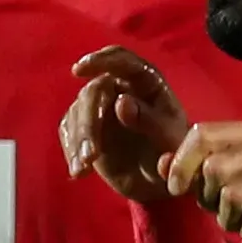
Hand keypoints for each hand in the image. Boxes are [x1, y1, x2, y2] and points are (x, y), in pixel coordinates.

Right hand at [63, 47, 192, 206]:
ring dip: (79, 139)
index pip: (123, 60)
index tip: (80, 69)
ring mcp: (101, 107)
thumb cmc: (172, 154)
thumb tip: (121, 102)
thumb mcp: (170, 141)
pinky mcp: (86, 126)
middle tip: (91, 155)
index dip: (101, 60)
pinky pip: (70, 131)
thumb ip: (152, 122)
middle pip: (94, 91)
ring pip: (78, 112)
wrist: (160, 182)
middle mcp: (121, 89)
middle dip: (88, 122)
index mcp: (147, 83)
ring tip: (86, 167)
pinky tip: (79, 171)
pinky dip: (71, 150)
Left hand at [166, 122, 241, 242]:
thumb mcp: (224, 190)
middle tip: (224, 212)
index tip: (176, 189)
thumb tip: (160, 163)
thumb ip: (194, 176)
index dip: (181, 163)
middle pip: (214, 167)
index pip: (202, 133)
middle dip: (209, 200)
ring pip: (234, 194)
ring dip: (231, 219)